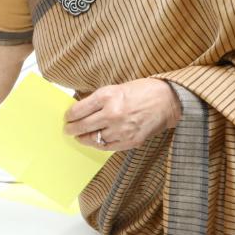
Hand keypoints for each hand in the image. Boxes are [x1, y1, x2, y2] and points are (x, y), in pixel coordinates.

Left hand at [63, 77, 180, 150]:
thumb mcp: (116, 88)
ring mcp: (121, 129)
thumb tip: (79, 109)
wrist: (167, 100)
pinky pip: (107, 147)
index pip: (78, 110)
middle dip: (72, 129)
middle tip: (68, 130)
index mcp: (107, 96)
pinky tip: (94, 141)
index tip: (67, 118)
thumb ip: (98, 99)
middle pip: (82, 126)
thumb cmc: (142, 90)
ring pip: (93, 139)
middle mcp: (112, 113)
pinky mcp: (130, 141)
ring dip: (83, 138)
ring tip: (79, 137)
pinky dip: (97, 144)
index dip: (69, 116)